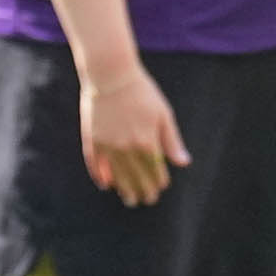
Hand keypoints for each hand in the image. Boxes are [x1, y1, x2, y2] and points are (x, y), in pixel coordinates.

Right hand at [78, 61, 189, 206]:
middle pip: (136, 176)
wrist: (110, 75)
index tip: (160, 187)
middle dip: (143, 190)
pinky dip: (100, 175)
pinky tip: (105, 185)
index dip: (158, 181)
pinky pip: (95, 163)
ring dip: (124, 188)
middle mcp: (126, 147)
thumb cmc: (141, 92)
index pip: (155, 170)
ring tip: (128, 199)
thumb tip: (183, 163)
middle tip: (146, 200)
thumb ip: (171, 140)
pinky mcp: (92, 139)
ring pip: (117, 174)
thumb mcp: (163, 114)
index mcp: (146, 142)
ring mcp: (107, 144)